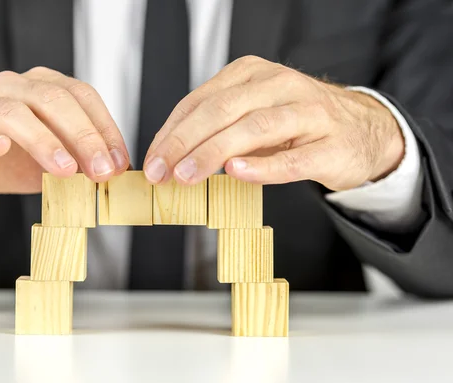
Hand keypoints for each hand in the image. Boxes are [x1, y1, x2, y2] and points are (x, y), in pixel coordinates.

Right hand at [0, 67, 128, 199]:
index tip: (119, 162)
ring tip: (65, 169)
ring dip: (43, 140)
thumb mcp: (50, 160)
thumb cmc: (7, 159)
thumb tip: (114, 171)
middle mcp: (10, 88)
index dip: (104, 127)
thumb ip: (79, 160)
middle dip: (82, 136)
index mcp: (40, 88)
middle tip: (101, 170)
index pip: (80, 95)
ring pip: (11, 113)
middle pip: (51, 99)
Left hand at [143, 56, 403, 190]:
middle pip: (222, 110)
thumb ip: (219, 130)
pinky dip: (263, 166)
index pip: (201, 100)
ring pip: (253, 128)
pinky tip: (236, 173)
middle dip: (184, 142)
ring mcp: (308, 112)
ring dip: (213, 152)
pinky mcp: (330, 145)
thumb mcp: (254, 114)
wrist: (364, 130)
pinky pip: (293, 157)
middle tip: (160, 171)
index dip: (172, 132)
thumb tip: (172, 159)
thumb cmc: (299, 124)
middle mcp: (279, 85)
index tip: (152, 160)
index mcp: (253, 75)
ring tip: (186, 175)